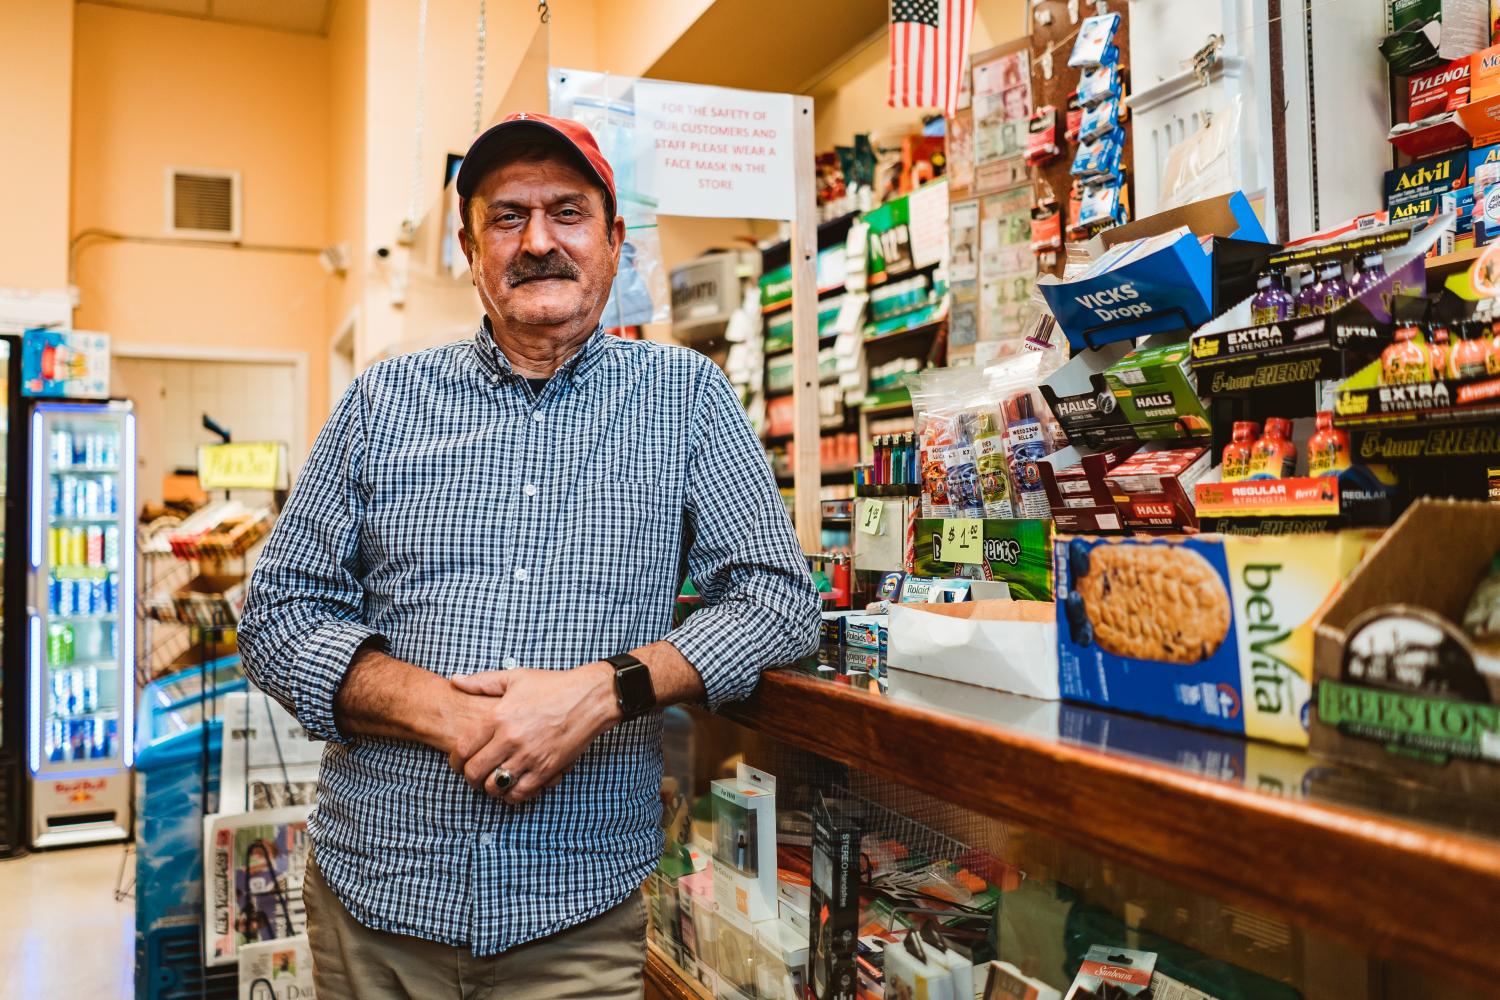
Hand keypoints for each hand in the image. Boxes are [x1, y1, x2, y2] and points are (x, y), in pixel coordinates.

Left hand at [446, 662, 620, 804]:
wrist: (590, 697)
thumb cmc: (554, 685)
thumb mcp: (515, 677)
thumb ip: (482, 682)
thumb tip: (455, 681)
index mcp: (499, 716)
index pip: (464, 748)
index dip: (455, 760)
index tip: (459, 762)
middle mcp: (511, 739)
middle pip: (475, 772)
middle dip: (469, 777)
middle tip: (472, 775)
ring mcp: (530, 756)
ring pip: (495, 786)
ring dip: (489, 787)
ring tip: (492, 781)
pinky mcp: (547, 769)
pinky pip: (520, 793)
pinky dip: (512, 794)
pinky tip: (513, 785)